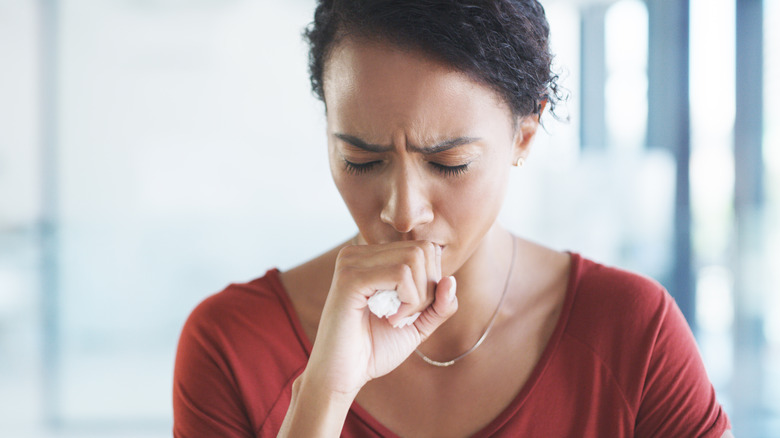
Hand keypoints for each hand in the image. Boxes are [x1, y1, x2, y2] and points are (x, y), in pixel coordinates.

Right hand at [302, 240, 458, 397]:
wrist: (342, 376)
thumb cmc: (374, 350)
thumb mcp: (418, 325)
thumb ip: (439, 304)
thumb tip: (451, 280)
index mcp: (370, 257)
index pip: (423, 248)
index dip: (432, 281)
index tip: (413, 310)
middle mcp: (358, 253)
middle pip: (422, 250)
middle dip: (428, 288)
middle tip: (408, 316)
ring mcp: (351, 262)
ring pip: (414, 258)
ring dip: (418, 296)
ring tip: (398, 319)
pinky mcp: (350, 278)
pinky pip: (400, 274)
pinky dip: (408, 301)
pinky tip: (392, 320)